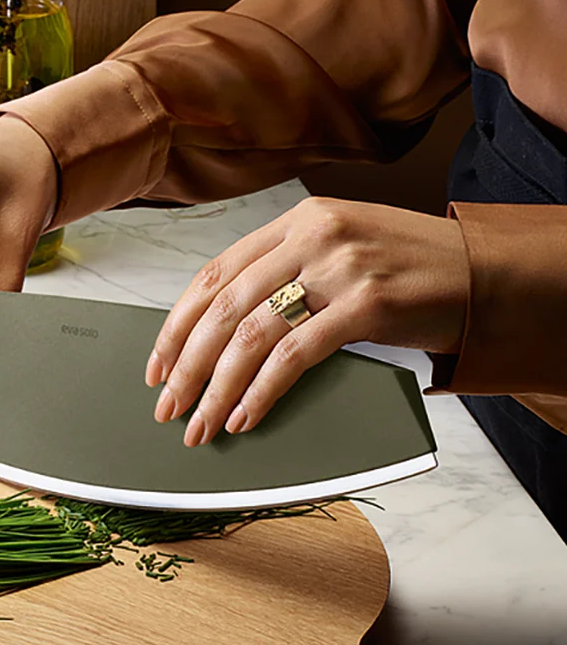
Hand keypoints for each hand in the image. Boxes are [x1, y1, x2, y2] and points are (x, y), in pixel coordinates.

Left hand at [144, 196, 470, 444]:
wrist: (486, 274)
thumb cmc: (408, 270)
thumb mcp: (339, 252)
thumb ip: (286, 274)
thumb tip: (221, 332)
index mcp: (297, 221)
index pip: (214, 273)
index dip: (176, 324)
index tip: (156, 363)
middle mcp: (313, 236)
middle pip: (222, 308)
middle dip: (186, 365)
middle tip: (167, 405)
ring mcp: (340, 268)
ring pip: (249, 335)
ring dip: (215, 389)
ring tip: (200, 423)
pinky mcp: (367, 305)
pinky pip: (293, 357)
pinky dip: (261, 393)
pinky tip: (244, 417)